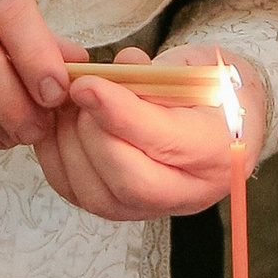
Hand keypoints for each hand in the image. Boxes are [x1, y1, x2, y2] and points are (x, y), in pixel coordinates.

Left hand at [36, 45, 267, 226]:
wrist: (220, 124)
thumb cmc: (212, 91)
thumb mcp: (197, 67)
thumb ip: (158, 71)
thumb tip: (119, 67)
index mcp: (219, 151)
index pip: (164, 142)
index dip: (119, 113)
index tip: (86, 84)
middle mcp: (190, 193)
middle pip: (130, 181)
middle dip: (92, 133)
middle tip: (79, 91)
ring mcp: (154, 209)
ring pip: (97, 195)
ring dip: (69, 143)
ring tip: (67, 103)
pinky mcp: (122, 210)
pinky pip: (77, 194)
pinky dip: (57, 156)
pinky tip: (58, 123)